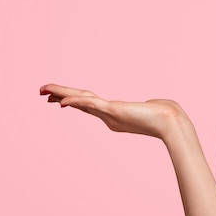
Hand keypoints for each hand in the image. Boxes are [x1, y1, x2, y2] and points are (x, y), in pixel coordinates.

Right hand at [40, 84, 191, 140]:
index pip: (89, 104)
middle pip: (80, 103)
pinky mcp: (115, 111)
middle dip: (60, 96)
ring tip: (45, 91)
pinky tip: (64, 102)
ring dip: (62, 95)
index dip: (73, 100)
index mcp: (115, 114)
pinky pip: (91, 105)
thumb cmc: (168, 115)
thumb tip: (153, 105)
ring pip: (81, 101)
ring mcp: (110, 114)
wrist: (173, 123)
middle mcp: (109, 116)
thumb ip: (148, 106)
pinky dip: (77, 102)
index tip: (59, 98)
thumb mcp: (154, 107)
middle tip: (42, 92)